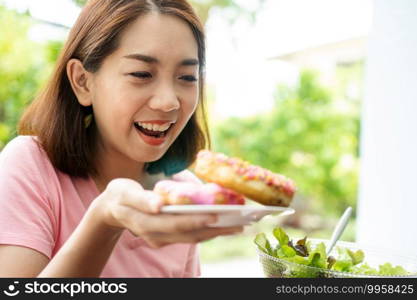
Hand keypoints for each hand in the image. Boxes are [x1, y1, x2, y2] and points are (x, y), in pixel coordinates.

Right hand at [89, 178, 242, 247]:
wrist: (112, 209)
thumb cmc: (120, 195)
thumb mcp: (124, 192)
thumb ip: (141, 199)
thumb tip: (159, 204)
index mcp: (145, 221)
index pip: (175, 223)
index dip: (195, 220)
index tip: (215, 215)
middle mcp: (155, 234)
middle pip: (189, 233)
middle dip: (214, 229)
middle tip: (238, 224)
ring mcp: (161, 239)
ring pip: (192, 237)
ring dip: (215, 233)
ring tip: (237, 226)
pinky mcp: (166, 238)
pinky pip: (190, 236)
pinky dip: (207, 232)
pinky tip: (222, 226)